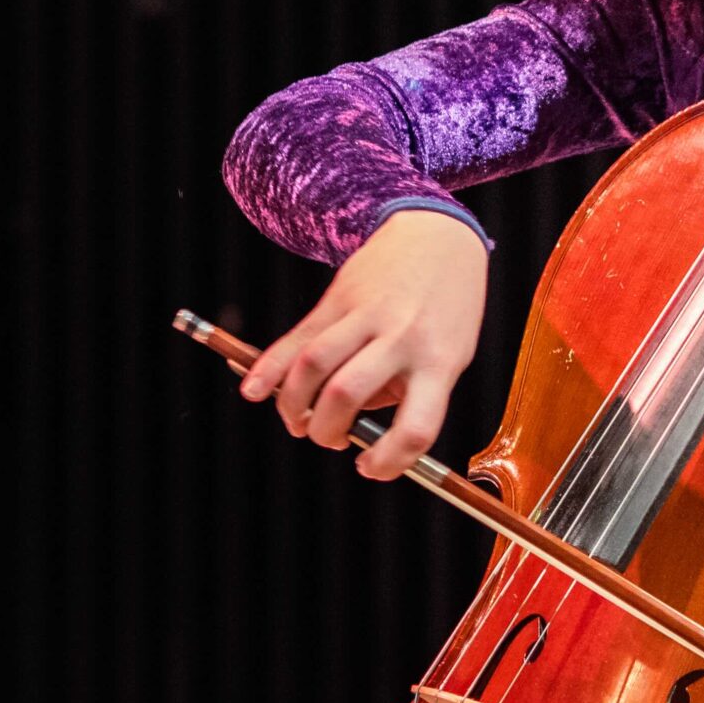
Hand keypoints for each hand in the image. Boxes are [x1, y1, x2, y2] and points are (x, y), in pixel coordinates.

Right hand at [240, 207, 488, 479]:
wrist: (438, 235)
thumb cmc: (447, 307)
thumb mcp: (450, 354)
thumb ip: (407, 392)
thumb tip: (352, 426)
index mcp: (440, 361)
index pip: (416, 428)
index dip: (388, 462)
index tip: (369, 468)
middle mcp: (403, 337)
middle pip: (346, 393)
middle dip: (324, 430)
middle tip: (326, 438)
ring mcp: (367, 314)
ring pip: (313, 365)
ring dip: (292, 404)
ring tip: (296, 420)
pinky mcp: (339, 298)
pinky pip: (297, 337)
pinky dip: (268, 367)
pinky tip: (253, 390)